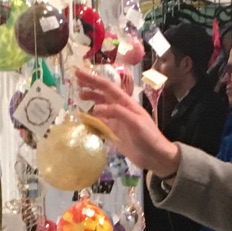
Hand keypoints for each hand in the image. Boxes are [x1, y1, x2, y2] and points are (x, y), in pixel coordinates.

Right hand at [74, 63, 181, 177]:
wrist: (156, 157)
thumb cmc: (148, 137)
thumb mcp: (135, 122)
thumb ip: (117, 113)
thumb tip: (95, 108)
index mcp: (126, 103)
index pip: (107, 87)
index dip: (93, 80)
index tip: (79, 73)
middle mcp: (120, 109)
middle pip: (103, 94)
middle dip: (90, 86)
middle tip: (75, 80)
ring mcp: (117, 121)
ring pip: (100, 107)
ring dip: (90, 100)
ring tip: (79, 96)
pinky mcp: (114, 133)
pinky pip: (100, 123)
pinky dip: (91, 120)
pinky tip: (84, 119)